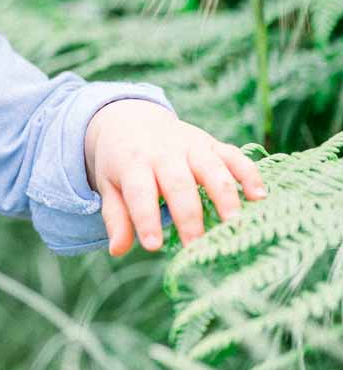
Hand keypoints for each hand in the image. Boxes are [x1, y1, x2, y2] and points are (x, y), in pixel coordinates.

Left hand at [83, 101, 267, 256]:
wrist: (132, 118)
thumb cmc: (121, 162)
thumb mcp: (110, 185)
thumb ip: (116, 217)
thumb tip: (117, 251)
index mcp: (133, 163)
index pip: (139, 192)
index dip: (146, 218)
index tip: (153, 246)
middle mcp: (164, 152)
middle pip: (178, 183)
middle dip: (188, 215)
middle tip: (196, 245)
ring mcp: (191, 145)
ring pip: (211, 168)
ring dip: (225, 195)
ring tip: (234, 223)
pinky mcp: (212, 144)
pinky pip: (234, 156)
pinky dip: (249, 174)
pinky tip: (260, 197)